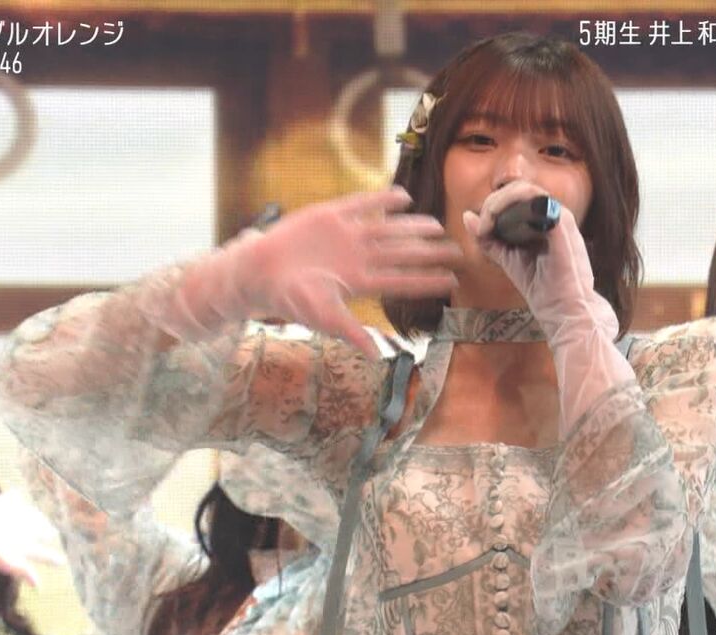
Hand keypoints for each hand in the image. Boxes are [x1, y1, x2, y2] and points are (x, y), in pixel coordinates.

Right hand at [181, 188, 461, 358]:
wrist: (258, 272)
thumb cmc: (289, 300)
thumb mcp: (322, 317)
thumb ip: (351, 331)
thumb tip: (377, 356)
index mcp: (360, 282)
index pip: (401, 281)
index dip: (426, 280)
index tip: (452, 280)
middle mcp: (359, 257)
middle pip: (401, 253)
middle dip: (429, 252)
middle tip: (458, 250)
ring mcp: (346, 236)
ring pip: (387, 229)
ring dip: (412, 227)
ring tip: (436, 225)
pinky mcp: (330, 216)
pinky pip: (361, 205)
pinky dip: (381, 200)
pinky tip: (403, 197)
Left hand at [464, 181, 631, 434]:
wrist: (569, 316)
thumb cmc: (547, 293)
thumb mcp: (510, 262)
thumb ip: (491, 240)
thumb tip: (468, 216)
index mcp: (546, 224)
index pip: (519, 197)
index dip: (495, 205)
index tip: (480, 229)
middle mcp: (556, 218)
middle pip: (521, 189)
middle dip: (494, 202)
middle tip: (482, 224)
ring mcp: (562, 220)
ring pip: (527, 189)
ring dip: (499, 202)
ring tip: (487, 223)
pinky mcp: (563, 226)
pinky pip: (536, 199)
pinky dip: (510, 206)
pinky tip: (495, 225)